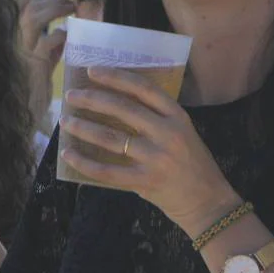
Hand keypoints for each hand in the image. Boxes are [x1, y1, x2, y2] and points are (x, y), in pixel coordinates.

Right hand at [17, 0, 74, 127]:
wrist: (20, 122)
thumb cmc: (31, 98)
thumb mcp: (41, 69)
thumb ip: (49, 52)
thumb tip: (62, 37)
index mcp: (13, 44)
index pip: (17, 9)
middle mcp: (13, 45)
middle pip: (28, 9)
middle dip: (50, 0)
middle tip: (70, 1)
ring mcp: (21, 53)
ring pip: (34, 18)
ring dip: (54, 9)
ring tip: (71, 9)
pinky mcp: (33, 65)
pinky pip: (49, 41)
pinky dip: (60, 36)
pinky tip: (68, 37)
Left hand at [59, 67, 237, 234]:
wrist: (207, 201)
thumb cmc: (192, 164)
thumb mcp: (183, 132)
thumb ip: (157, 119)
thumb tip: (114, 105)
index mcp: (178, 116)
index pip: (143, 88)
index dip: (116, 77)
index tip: (92, 71)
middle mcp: (167, 133)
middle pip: (122, 109)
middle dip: (92, 99)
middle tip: (71, 95)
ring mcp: (156, 158)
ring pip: (110, 137)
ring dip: (83, 127)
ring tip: (66, 121)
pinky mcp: (145, 181)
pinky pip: (107, 171)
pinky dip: (84, 162)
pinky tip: (68, 155)